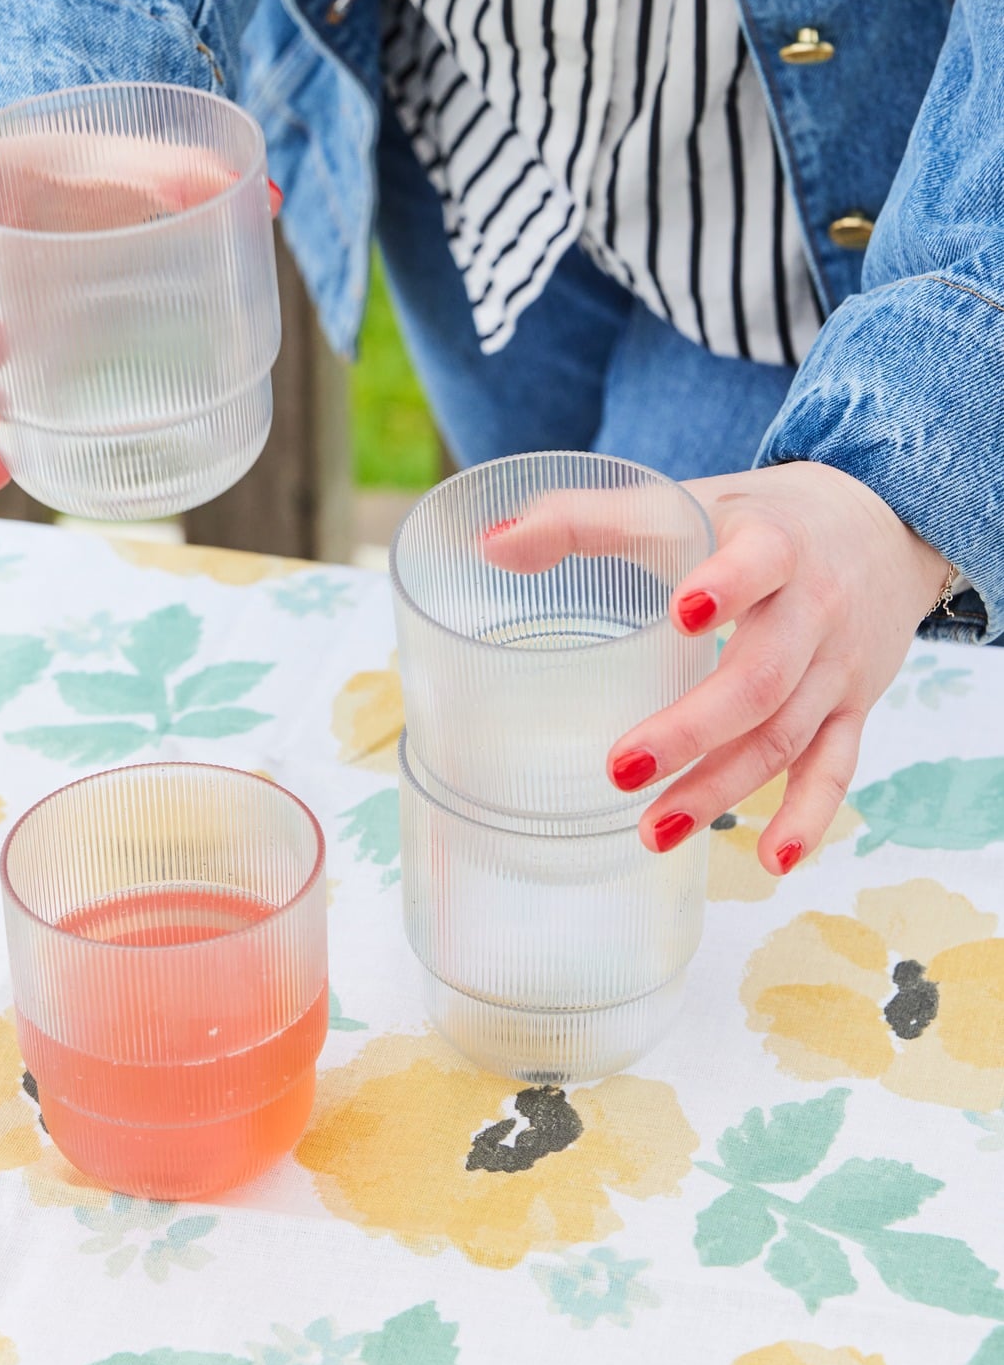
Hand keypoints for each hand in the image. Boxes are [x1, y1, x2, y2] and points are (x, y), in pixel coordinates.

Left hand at [483, 461, 948, 875]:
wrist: (876, 525)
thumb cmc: (752, 518)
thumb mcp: (683, 504)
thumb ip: (586, 521)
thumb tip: (489, 546)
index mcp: (773, 544)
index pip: (760, 561)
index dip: (726, 584)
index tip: (681, 611)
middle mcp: (813, 608)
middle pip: (760, 677)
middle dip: (692, 729)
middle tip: (619, 769)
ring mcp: (835, 666)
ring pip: (784, 734)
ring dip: (722, 788)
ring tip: (653, 830)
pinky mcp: (852, 707)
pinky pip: (835, 768)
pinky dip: (808, 816)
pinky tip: (771, 860)